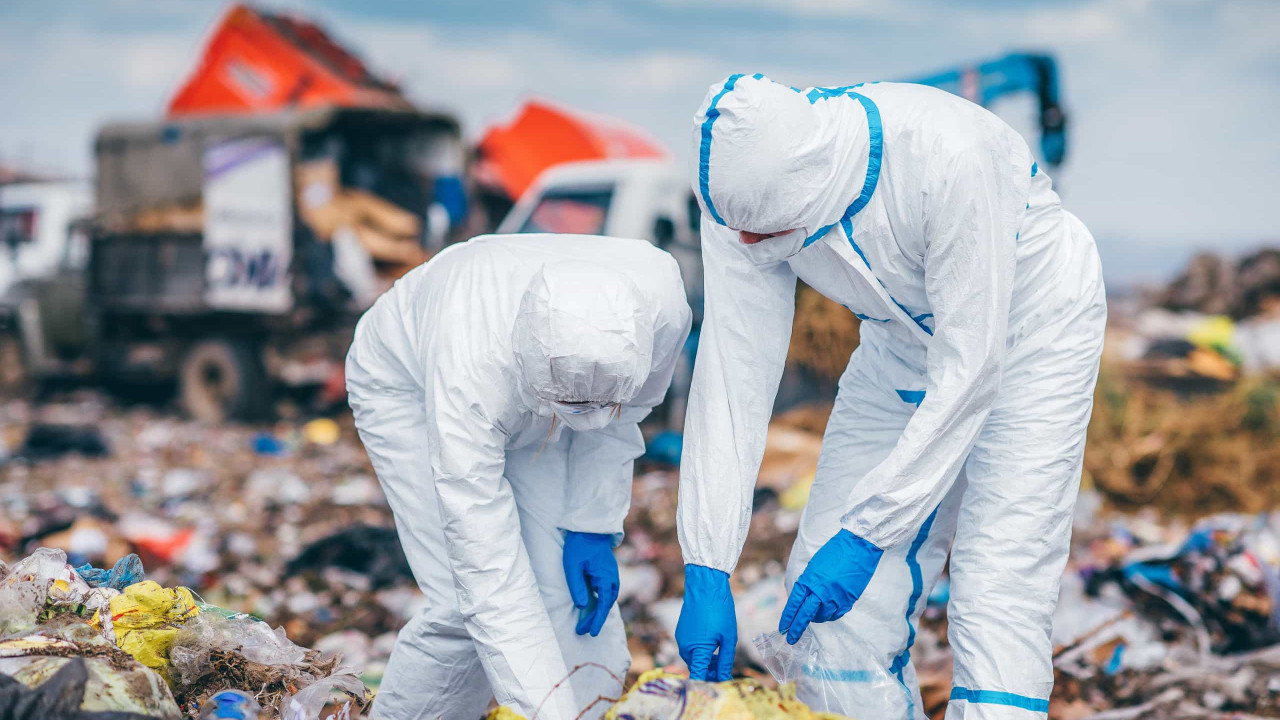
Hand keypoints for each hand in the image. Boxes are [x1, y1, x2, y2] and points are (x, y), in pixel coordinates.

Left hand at [562, 531, 618, 635]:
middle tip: (582, 631)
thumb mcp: (573, 566)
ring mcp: (611, 576)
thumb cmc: (579, 546)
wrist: (589, 529)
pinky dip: (598, 603)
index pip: (603, 604)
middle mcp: (612, 579)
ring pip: (606, 600)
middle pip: (605, 605)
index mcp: (606, 578)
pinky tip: (590, 609)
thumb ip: (577, 586)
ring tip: (584, 624)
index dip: (597, 620)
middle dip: (595, 619)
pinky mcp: (607, 574)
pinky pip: (605, 593)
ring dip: (596, 612)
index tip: (592, 633)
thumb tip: (581, 605)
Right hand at [675, 564, 735, 680]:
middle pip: (696, 669)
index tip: (719, 689)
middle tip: (726, 672)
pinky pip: (690, 648)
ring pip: (694, 659)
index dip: (708, 686)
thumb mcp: (728, 638)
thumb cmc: (720, 611)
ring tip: (721, 657)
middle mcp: (685, 648)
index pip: (698, 679)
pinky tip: (713, 644)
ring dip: (706, 662)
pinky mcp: (681, 632)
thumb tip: (724, 679)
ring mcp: (681, 639)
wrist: (705, 586)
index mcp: (697, 651)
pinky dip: (700, 651)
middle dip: (710, 673)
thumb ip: (725, 661)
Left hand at [779, 529, 883, 643]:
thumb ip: (808, 582)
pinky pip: (837, 613)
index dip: (788, 617)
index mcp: (809, 580)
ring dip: (816, 618)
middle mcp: (821, 590)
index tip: (783, 628)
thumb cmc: (834, 552)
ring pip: (822, 616)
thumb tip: (802, 597)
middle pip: (806, 615)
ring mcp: (836, 596)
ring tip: (814, 616)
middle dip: (797, 628)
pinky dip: (831, 615)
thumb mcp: (814, 565)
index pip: (795, 603)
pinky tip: (828, 612)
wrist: (858, 546)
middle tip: (791, 639)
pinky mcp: (849, 599)